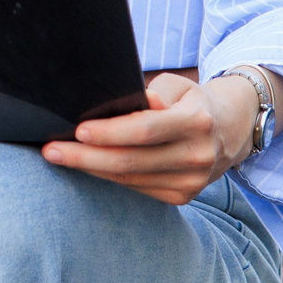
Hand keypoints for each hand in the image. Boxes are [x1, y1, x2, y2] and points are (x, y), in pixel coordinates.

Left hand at [39, 72, 252, 206]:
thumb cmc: (192, 102)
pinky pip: (136, 187)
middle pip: (131, 161)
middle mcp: (197, 156)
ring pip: (129, 178)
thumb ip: (154, 94)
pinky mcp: (182, 196)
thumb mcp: (179, 86)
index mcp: (197, 122)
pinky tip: (88, 167)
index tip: (78, 130)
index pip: (145, 130)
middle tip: (52, 150)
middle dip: (86, 157)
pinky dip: (108, 177)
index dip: (110, 133)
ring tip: (59, 157)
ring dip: (90, 169)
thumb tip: (122, 104)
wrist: (230, 131)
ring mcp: (191, 182)